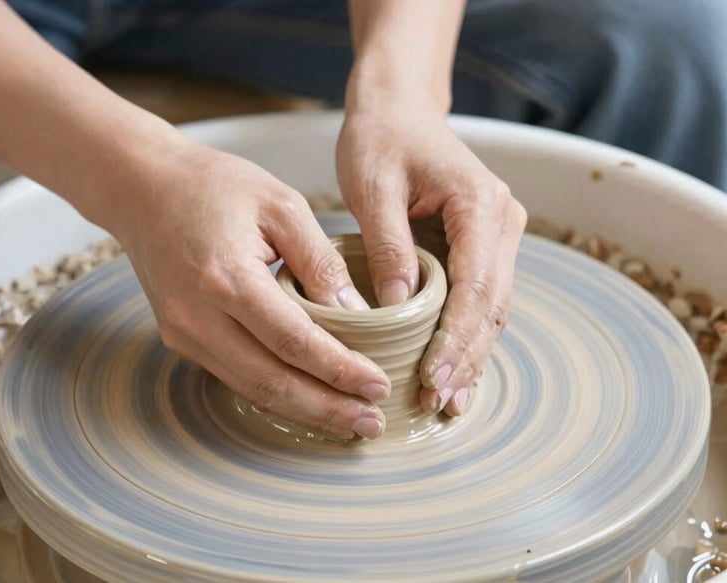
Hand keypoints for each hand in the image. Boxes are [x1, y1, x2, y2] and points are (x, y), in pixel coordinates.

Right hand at [108, 140, 389, 438]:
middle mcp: (199, 317)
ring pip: (253, 390)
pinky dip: (277, 394)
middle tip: (372, 425)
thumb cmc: (215, 186)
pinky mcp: (181, 339)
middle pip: (272, 383)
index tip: (378, 385)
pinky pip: (235, 378)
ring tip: (350, 420)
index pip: (295, 342)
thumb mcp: (282, 206)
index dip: (340, 371)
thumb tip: (361, 315)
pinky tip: (310, 399)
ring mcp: (184, 334)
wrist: (143, 188)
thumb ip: (321, 263)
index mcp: (227, 278)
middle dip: (327, 409)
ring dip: (305, 411)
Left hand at [336, 110, 526, 416]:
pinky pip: (480, 300)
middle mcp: (501, 221)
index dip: (456, 337)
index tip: (433, 378)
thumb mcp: (373, 188)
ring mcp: (497, 235)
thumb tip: (398, 309)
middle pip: (491, 304)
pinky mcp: (482, 247)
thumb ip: (389, 246)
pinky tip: (454, 373)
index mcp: (479, 203)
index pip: (475, 284)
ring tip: (448, 402)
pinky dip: (467, 337)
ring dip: (471, 355)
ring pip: (492, 309)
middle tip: (437, 402)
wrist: (399, 112)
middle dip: (466, 356)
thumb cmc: (381, 141)